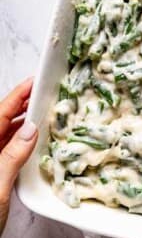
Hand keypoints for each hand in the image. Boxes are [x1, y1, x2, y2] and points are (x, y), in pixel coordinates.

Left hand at [0, 78, 36, 235]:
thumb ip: (11, 156)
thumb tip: (29, 131)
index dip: (16, 96)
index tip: (33, 82)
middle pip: (0, 122)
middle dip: (21, 106)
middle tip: (42, 94)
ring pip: (4, 137)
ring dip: (22, 125)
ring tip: (42, 115)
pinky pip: (7, 152)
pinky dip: (21, 143)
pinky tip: (33, 143)